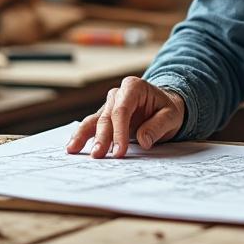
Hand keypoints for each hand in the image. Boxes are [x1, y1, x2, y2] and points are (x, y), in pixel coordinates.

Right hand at [64, 76, 185, 157]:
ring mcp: (108, 105)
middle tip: (99, 155)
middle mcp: (117, 94)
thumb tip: (143, 140)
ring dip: (84, 136)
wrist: (164, 108)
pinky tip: (72, 147)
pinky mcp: (104, 118)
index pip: (122, 110)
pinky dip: (82, 136)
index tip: (120, 151)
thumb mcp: (172, 116)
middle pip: (106, 117)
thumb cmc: (167, 110)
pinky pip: (91, 126)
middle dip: (102, 137)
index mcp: (134, 87)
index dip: (119, 131)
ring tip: (73, 150)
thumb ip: (158, 126)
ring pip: (94, 121)